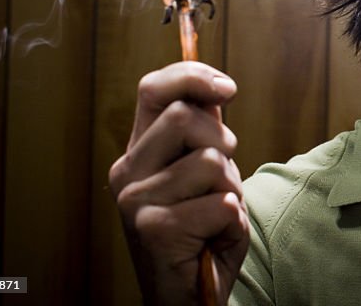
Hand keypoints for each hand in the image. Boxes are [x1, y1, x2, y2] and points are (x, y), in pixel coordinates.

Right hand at [109, 62, 248, 304]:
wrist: (192, 296)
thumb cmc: (203, 230)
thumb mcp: (207, 173)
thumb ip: (205, 132)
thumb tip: (217, 88)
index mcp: (138, 151)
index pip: (153, 89)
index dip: (192, 76)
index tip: (227, 89)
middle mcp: (126, 172)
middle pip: (185, 117)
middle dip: (222, 142)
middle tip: (221, 179)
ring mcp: (135, 201)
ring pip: (210, 161)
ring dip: (230, 189)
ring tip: (215, 215)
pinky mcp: (154, 229)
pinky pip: (222, 203)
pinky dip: (233, 222)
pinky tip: (214, 239)